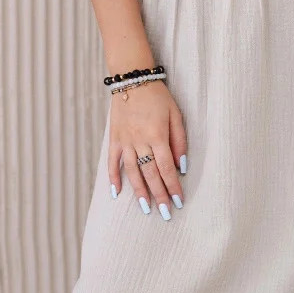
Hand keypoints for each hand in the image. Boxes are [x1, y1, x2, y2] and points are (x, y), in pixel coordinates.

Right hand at [107, 80, 186, 218]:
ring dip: (139, 191)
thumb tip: (182, 166)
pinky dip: (113, 178)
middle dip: (159, 195)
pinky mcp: (114, 138)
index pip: (167, 168)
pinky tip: (116, 193)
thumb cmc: (158, 96)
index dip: (173, 186)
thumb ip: (179, 140)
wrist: (133, 79)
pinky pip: (112, 162)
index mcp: (157, 136)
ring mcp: (125, 141)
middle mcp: (140, 141)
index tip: (178, 201)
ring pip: (132, 172)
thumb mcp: (176, 114)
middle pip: (151, 174)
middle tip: (166, 213)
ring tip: (145, 208)